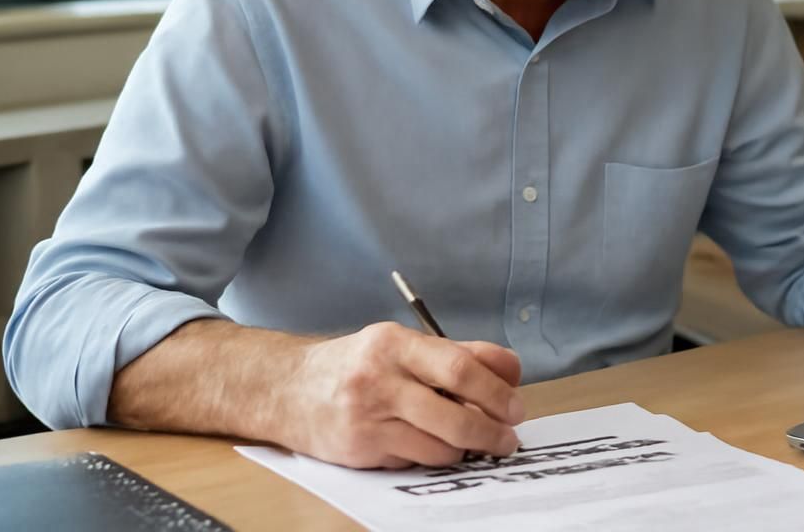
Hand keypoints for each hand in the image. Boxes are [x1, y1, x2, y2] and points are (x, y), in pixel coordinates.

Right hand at [279, 322, 523, 468]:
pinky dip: (433, 458)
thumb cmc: (358, 366)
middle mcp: (380, 377)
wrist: (286, 390)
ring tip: (476, 445)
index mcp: (396, 343)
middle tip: (508, 437)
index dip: (497, 390)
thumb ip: (458, 354)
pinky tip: (435, 448)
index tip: (517, 406)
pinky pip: (414, 460)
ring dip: (467, 449)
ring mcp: (368, 416)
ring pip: (438, 445)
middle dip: (491, 429)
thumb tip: (512, 371)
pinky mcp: (359, 449)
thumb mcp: (403, 346)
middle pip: (454, 411)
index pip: (461, 366)